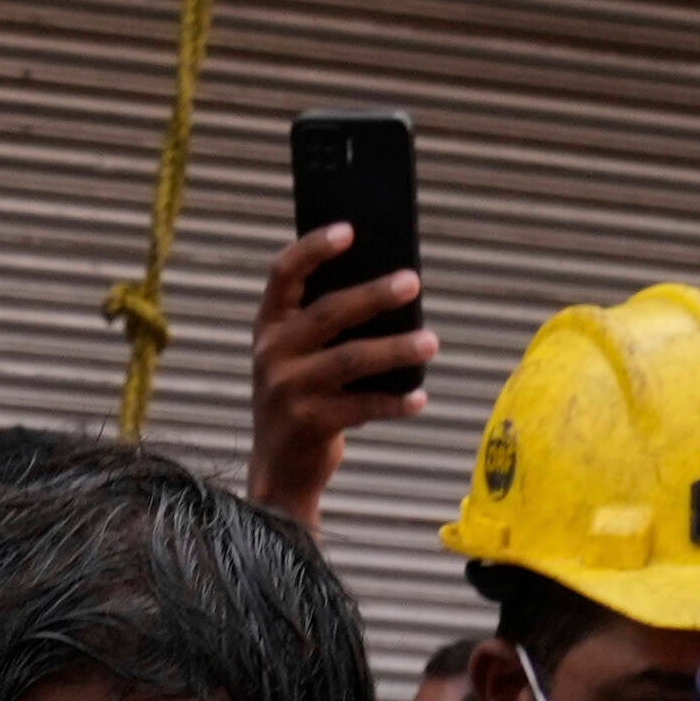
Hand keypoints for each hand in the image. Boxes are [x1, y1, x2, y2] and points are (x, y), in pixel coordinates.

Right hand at [238, 219, 437, 533]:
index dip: (313, 248)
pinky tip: (420, 397)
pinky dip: (396, 402)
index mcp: (269, 326)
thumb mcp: (299, 356)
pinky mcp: (308, 424)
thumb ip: (326, 325)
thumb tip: (391, 289)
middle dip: (374, 295)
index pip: (283, 274)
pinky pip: (362, 406)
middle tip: (413, 282)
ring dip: (396, 348)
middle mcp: (271, 354)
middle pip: (328, 312)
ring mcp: (287, 391)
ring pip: (351, 359)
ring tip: (431, 341)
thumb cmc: (302, 398)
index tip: (350, 230)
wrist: (280, 470)